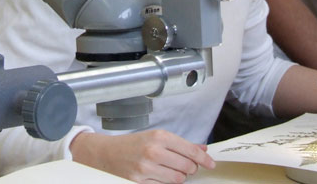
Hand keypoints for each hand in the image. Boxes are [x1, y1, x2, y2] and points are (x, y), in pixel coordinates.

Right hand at [69, 130, 214, 182]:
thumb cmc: (131, 145)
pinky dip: (165, 183)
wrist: (105, 154)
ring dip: (178, 177)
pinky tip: (159, 175)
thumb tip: (202, 150)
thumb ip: (180, 144)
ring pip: (178, 179)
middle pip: (187, 167)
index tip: (210, 163)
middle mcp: (153, 152)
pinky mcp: (140, 182)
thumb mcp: (155, 137)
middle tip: (185, 166)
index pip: (191, 150)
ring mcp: (146, 169)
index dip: (204, 159)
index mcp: (159, 137)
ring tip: (169, 170)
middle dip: (190, 168)